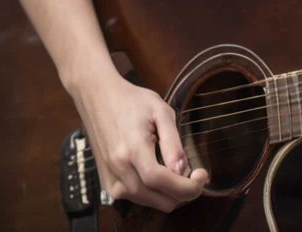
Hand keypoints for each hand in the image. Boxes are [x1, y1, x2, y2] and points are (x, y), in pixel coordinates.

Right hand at [70, 68, 208, 210]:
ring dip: (169, 192)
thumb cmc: (131, 101)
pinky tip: (158, 171)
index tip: (202, 175)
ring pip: (151, 203)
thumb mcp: (160, 111)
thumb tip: (183, 170)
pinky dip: (154, 192)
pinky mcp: (108, 185)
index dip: (187, 185)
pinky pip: (138, 198)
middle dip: (183, 192)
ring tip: (175, 167)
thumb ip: (173, 142)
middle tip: (195, 173)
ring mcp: (110, 181)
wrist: (99, 98)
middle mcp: (118, 171)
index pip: (161, 181)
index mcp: (132, 150)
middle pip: (159, 200)